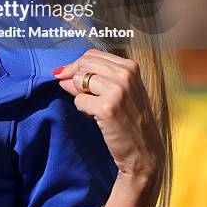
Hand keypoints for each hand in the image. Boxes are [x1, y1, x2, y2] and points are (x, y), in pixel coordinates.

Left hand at [52, 49, 164, 185]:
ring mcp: (117, 91)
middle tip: (85, 96)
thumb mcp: (118, 91)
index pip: (92, 54)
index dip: (77, 65)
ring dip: (81, 96)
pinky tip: (98, 118)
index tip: (67, 74)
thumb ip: (93, 78)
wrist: (145, 152)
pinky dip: (83, 110)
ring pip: (79, 80)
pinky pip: (79, 101)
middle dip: (76, 79)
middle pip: (84, 64)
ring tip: (97, 108)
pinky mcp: (107, 108)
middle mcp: (125, 75)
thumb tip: (61, 73)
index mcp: (130, 67)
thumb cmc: (130, 120)